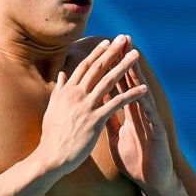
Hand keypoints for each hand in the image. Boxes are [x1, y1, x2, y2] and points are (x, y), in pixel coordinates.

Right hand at [38, 35, 146, 172]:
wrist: (51, 156)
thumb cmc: (52, 135)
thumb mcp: (53, 108)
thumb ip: (59, 90)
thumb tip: (61, 76)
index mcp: (67, 91)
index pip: (84, 66)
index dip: (97, 53)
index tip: (107, 42)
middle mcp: (76, 94)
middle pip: (98, 68)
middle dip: (112, 51)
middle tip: (125, 39)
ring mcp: (86, 106)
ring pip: (108, 80)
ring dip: (124, 66)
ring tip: (136, 55)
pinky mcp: (95, 120)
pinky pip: (117, 103)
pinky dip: (131, 95)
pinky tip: (144, 89)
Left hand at [105, 38, 175, 193]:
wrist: (150, 182)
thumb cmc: (135, 160)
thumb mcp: (114, 137)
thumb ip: (106, 119)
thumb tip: (94, 105)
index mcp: (128, 112)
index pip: (119, 84)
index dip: (112, 66)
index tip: (105, 48)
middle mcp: (140, 111)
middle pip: (132, 82)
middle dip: (125, 61)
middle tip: (122, 40)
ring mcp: (150, 120)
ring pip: (142, 93)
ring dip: (138, 75)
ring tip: (133, 57)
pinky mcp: (157, 132)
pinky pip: (150, 114)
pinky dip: (146, 102)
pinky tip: (143, 90)